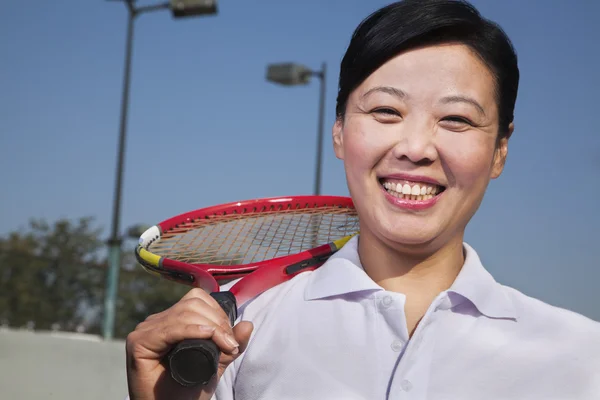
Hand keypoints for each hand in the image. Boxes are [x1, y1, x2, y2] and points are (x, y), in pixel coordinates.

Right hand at [125, 288, 253, 399]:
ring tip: (224, 347)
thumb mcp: (214, 366)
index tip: (231, 339)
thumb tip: (248, 324)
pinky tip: (207, 337)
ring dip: (211, 327)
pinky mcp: (138, 342)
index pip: (197, 300)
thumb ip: (230, 346)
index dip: (218, 314)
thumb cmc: (185, 393)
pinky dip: (192, 330)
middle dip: (218, 321)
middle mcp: (156, 323)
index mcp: (171, 322)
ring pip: (185, 312)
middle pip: (193, 303)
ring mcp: (145, 330)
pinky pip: (171, 328)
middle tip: (229, 345)